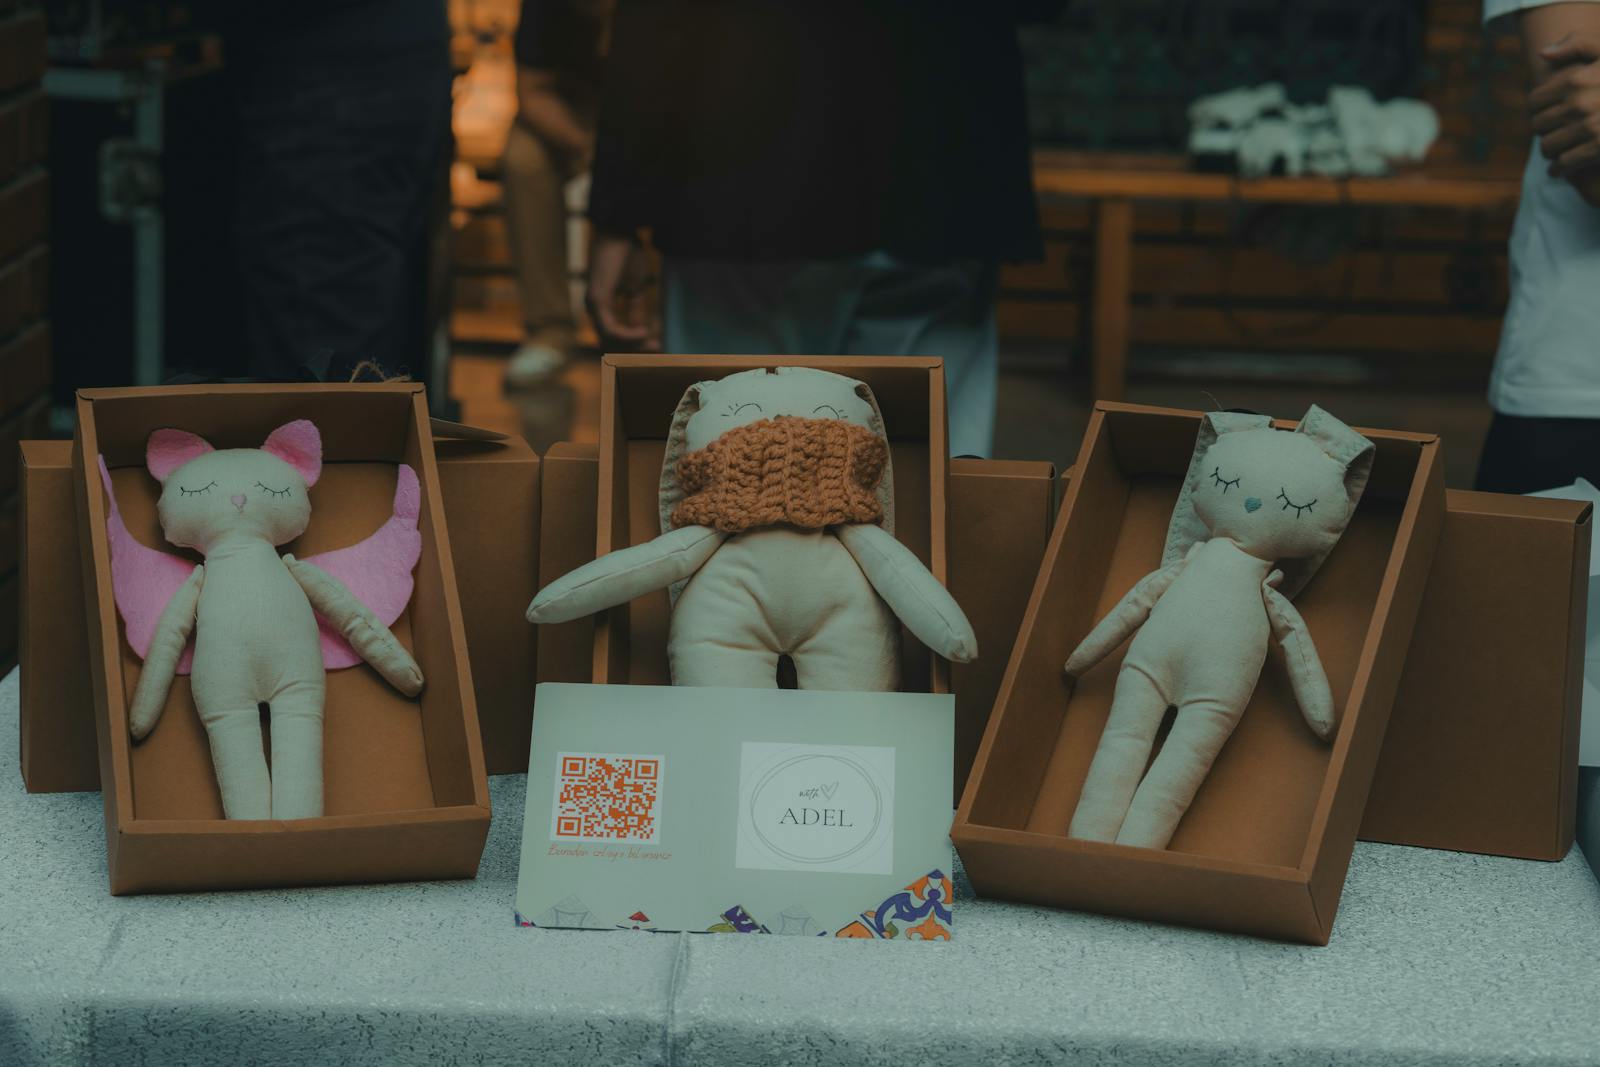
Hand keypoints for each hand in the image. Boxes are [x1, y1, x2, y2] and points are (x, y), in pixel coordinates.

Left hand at [587, 234, 659, 347]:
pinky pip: (610, 329)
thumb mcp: (636, 288)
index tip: (658, 344)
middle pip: (610, 342)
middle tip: (657, 348)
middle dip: (634, 348)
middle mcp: (593, 308)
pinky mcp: (597, 301)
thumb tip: (641, 330)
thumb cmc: (627, 254)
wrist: (620, 232)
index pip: (614, 334)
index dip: (636, 343)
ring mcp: (592, 305)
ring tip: (652, 341)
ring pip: (609, 340)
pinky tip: (643, 332)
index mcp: (601, 305)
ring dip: (632, 344)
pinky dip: (627, 334)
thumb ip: (636, 310)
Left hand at [1530, 34, 1599, 201]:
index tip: (1543, 113)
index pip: (1534, 101)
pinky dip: (1559, 168)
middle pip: (1539, 125)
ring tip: (1553, 150)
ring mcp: (1588, 127)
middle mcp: (1578, 103)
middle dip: (1543, 130)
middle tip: (1549, 133)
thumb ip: (1578, 44)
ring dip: (1549, 150)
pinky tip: (1560, 168)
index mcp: (1575, 79)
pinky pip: (1565, 163)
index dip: (1537, 109)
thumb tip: (1542, 54)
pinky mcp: (1598, 148)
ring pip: (1548, 146)